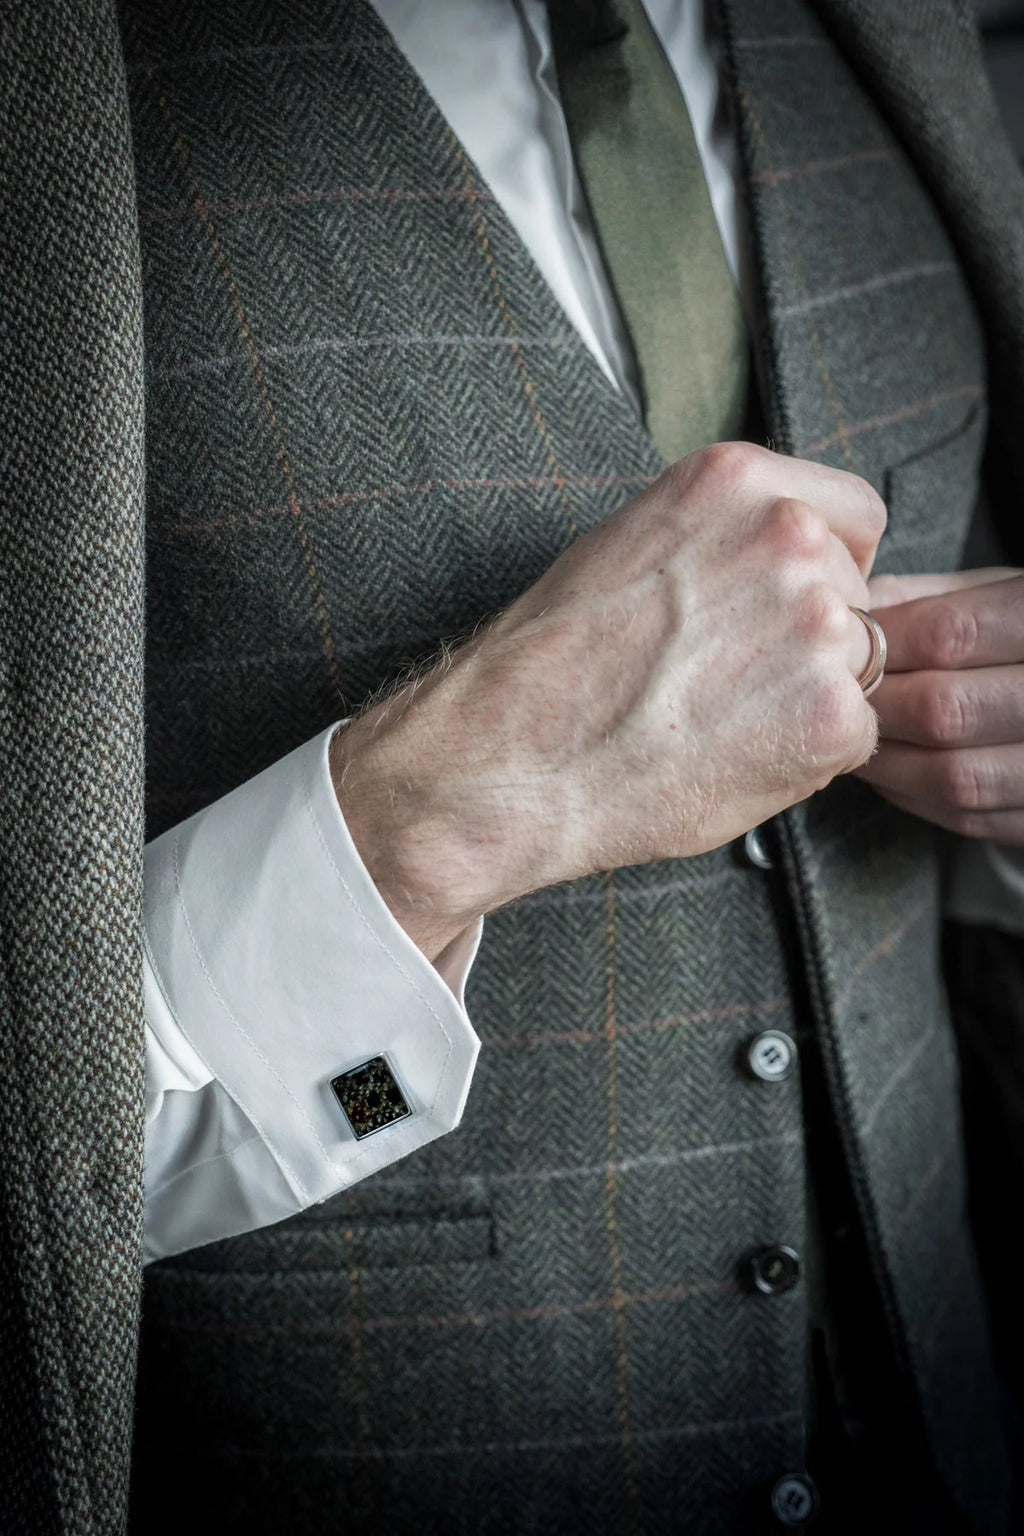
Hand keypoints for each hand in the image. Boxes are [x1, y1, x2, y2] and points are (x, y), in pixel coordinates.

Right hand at [332, 442, 885, 957]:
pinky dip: (808, 757)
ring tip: (718, 721)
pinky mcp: (830, 713)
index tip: (780, 608)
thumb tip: (788, 558)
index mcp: (737, 480)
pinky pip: (856, 735)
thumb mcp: (634, 543)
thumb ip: (725, 536)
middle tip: (727, 681)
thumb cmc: (553, 664)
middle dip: (812, 638)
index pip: (855, 514)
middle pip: (859, 593)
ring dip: (809, 698)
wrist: (511, 759)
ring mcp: (816, 624)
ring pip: (860, 668)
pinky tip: (732, 757)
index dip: (827, 568)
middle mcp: (788, 535)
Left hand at [853, 568, 1023, 843]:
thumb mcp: (1006, 594)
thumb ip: (931, 600)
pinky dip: (915, 798)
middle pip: (945, 712)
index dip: (881, 643)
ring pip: (955, 777)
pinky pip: (971, 818)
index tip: (842, 644)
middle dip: (875, 707)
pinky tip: (891, 772)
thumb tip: (851, 615)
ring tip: (849, 738)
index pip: (951, 636)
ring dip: (885, 762)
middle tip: (832, 698)